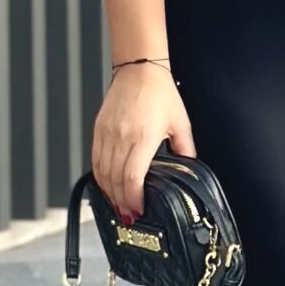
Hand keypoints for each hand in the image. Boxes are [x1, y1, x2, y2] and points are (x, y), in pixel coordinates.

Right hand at [91, 67, 195, 224]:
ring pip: (102, 172)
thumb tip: (188, 166)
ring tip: (118, 205)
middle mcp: (122, 136)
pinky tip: (106, 185)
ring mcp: (107, 133)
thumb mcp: (180, 123)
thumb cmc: (159, 92)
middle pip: (116, 179)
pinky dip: (100, 176)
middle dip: (121, 201)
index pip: (133, 177)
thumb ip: (184, 149)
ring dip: (109, 192)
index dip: (133, 198)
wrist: (139, 70)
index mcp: (143, 137)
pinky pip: (95, 159)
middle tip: (128, 215)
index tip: (138, 210)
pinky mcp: (99, 129)